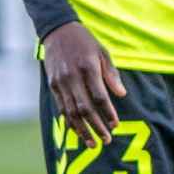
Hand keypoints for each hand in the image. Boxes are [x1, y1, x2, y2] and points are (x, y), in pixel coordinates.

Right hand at [42, 21, 126, 147]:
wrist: (57, 31)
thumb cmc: (85, 42)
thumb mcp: (103, 52)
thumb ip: (111, 74)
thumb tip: (121, 95)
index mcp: (88, 68)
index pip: (100, 97)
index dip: (108, 113)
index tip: (115, 124)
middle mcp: (72, 77)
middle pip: (85, 108)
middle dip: (97, 126)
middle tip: (107, 139)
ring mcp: (60, 83)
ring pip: (71, 112)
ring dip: (82, 130)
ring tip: (93, 143)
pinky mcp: (52, 86)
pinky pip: (62, 108)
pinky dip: (70, 122)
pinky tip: (78, 131)